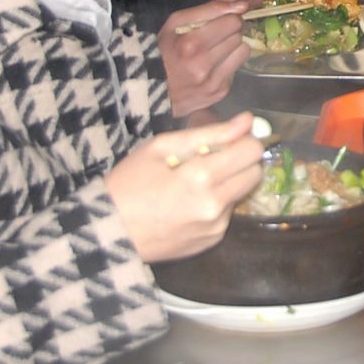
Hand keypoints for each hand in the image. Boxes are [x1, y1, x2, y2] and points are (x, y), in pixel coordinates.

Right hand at [104, 115, 266, 262]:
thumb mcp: (162, 147)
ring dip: (227, 185)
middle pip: (255, 174)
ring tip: (192, 185)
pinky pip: (226, 215)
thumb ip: (210, 133)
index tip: (227, 141)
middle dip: (240, 162)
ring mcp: (214, 227)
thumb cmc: (129, 182)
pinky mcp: (211, 242)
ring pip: (241, 194)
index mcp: (201, 177)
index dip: (243, 141)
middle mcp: (214, 205)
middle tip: (212, 160)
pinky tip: (188, 205)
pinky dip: (215, 205)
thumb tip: (247, 121)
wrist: (109, 232)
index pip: (252, 151)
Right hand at [158, 3, 250, 116]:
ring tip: (215, 51)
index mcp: (191, 44)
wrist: (151, 90)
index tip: (217, 23)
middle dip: (228, 33)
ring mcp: (213, 81)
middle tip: (213, 38)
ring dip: (232, 48)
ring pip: (243, 51)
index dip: (226, 19)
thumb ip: (209, 10)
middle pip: (238, 35)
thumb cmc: (163, 50)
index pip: (232, 21)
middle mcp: (204, 65)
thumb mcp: (175, 23)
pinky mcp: (221, 92)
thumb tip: (242, 5)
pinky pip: (237, 68)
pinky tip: (213, 66)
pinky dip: (228, 64)